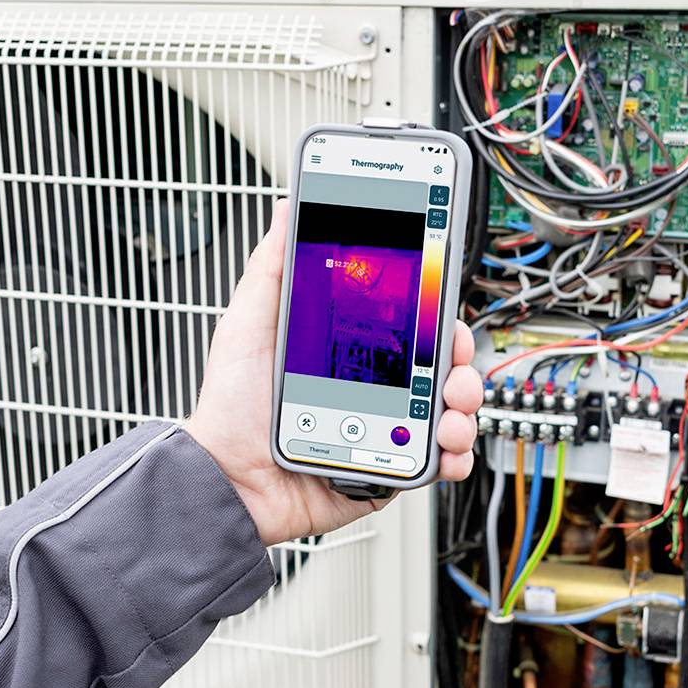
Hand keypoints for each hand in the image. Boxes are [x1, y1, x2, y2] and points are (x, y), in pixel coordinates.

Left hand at [183, 199, 483, 545]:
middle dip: (458, 357)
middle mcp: (370, 388)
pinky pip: (433, 462)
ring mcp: (381, 429)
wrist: (225, 477)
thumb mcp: (248, 324)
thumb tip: (287, 210)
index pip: (408, 322)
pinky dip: (452, 455)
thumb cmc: (231, 406)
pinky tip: (444, 448)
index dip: (435, 310)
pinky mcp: (384, 471)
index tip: (444, 301)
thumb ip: (273, 267)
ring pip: (447, 411)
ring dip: (462, 404)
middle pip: (439, 364)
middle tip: (451, 359)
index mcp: (346, 351)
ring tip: (448, 409)